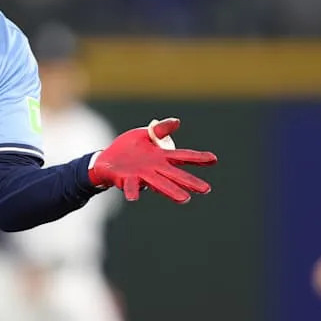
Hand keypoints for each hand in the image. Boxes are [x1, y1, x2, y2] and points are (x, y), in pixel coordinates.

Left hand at [88, 118, 217, 202]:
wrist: (106, 160)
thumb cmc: (130, 148)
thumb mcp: (145, 135)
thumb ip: (160, 130)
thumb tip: (177, 121)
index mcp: (161, 157)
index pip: (182, 157)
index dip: (197, 158)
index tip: (214, 159)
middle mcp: (154, 169)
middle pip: (175, 175)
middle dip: (190, 182)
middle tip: (206, 189)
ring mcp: (141, 176)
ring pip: (159, 184)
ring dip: (171, 191)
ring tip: (184, 199)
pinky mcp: (126, 179)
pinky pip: (131, 187)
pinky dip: (133, 192)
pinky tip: (134, 198)